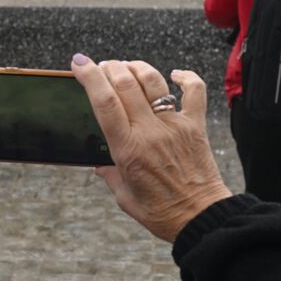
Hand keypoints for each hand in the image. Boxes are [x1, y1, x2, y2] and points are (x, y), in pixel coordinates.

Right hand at [71, 57, 232, 242]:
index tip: (78, 63)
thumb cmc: (163, 212)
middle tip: (102, 66)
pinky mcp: (196, 125)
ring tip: (127, 67)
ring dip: (136, 67)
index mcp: (128, 149)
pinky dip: (186, 77)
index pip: (103, 102)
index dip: (89, 76)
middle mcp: (150, 132)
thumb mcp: (125, 197)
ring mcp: (175, 125)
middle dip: (109, 67)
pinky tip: (175, 75)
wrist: (201, 217)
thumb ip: (109, 175)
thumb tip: (99, 163)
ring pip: (154, 81)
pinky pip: (195, 91)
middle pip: (125, 83)